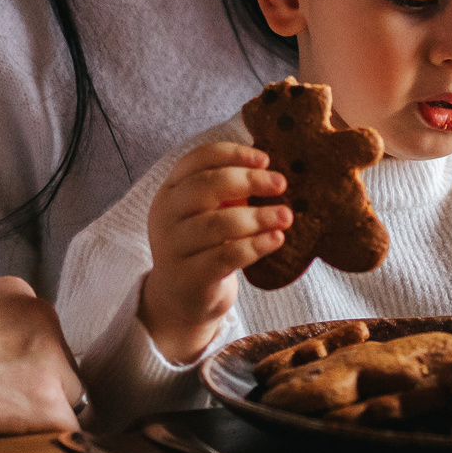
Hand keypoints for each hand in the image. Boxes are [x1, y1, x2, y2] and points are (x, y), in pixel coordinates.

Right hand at [0, 275, 82, 438]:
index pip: (40, 339)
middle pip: (59, 366)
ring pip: (65, 398)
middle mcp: (42, 315)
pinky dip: (39, 442)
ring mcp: (52, 357)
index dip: (19, 369)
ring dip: (38, 415)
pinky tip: (3, 440)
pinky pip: (63, 431)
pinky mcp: (51, 402)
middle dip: (34, 389)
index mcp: (17, 293)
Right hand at [138, 141, 290, 364]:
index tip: (265, 158)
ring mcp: (172, 247)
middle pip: (206, 186)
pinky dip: (255, 245)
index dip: (232, 154)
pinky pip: (225, 256)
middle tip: (281, 183)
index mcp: (171, 191)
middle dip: (249, 181)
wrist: (180, 299)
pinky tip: (276, 239)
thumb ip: (229, 192)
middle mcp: (165, 215)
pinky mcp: (188, 277)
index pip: (197, 160)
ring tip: (286, 216)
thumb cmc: (203, 247)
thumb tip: (271, 172)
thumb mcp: (208, 213)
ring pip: (218, 223)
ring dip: (258, 216)